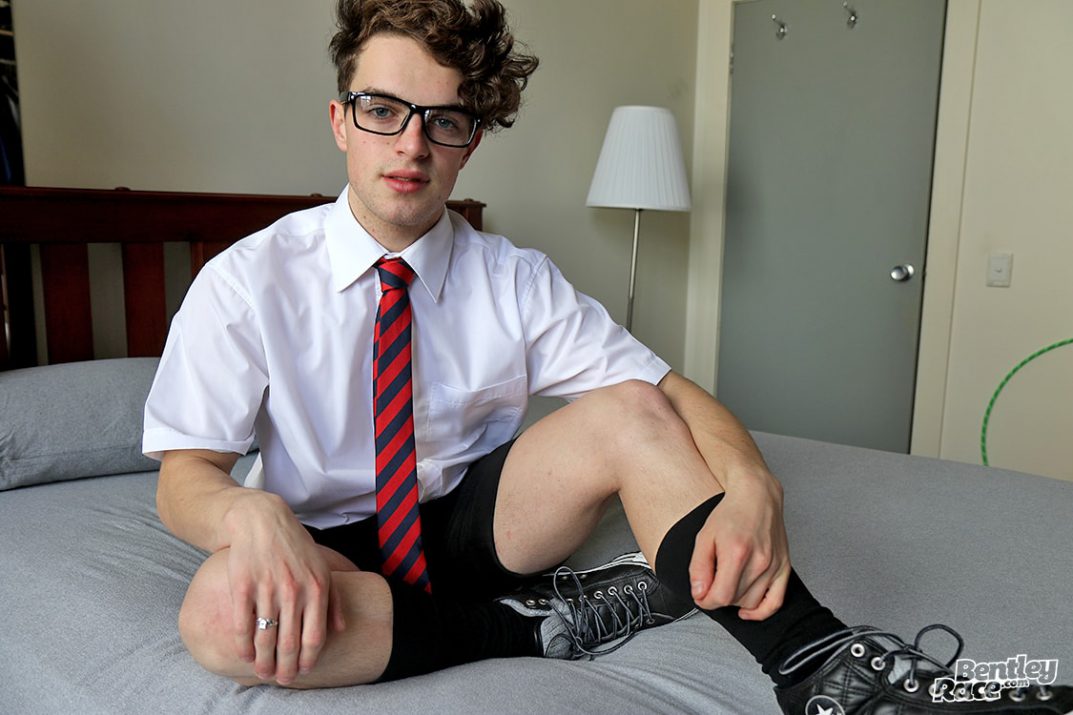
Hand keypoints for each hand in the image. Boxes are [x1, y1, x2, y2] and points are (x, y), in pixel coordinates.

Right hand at [223, 492, 346, 683]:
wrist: (262, 521)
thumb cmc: (296, 547)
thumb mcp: (323, 568)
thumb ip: (334, 600)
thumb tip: (340, 630)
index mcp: (316, 588)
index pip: (315, 636)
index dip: (309, 659)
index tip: (303, 672)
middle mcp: (293, 590)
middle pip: (289, 642)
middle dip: (285, 667)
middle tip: (281, 680)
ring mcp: (267, 588)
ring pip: (265, 637)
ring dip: (264, 661)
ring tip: (263, 672)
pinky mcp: (242, 585)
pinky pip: (242, 624)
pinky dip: (244, 644)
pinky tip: (245, 655)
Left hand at [687, 471, 790, 619]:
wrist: (757, 497)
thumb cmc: (730, 513)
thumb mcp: (704, 537)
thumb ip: (698, 568)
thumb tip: (699, 594)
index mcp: (737, 553)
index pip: (720, 596)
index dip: (706, 601)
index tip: (701, 595)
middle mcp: (759, 561)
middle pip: (735, 600)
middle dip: (718, 596)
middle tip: (711, 584)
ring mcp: (774, 566)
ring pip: (752, 602)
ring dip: (736, 600)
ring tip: (728, 584)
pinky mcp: (784, 567)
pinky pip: (776, 602)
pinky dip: (761, 612)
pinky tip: (747, 611)